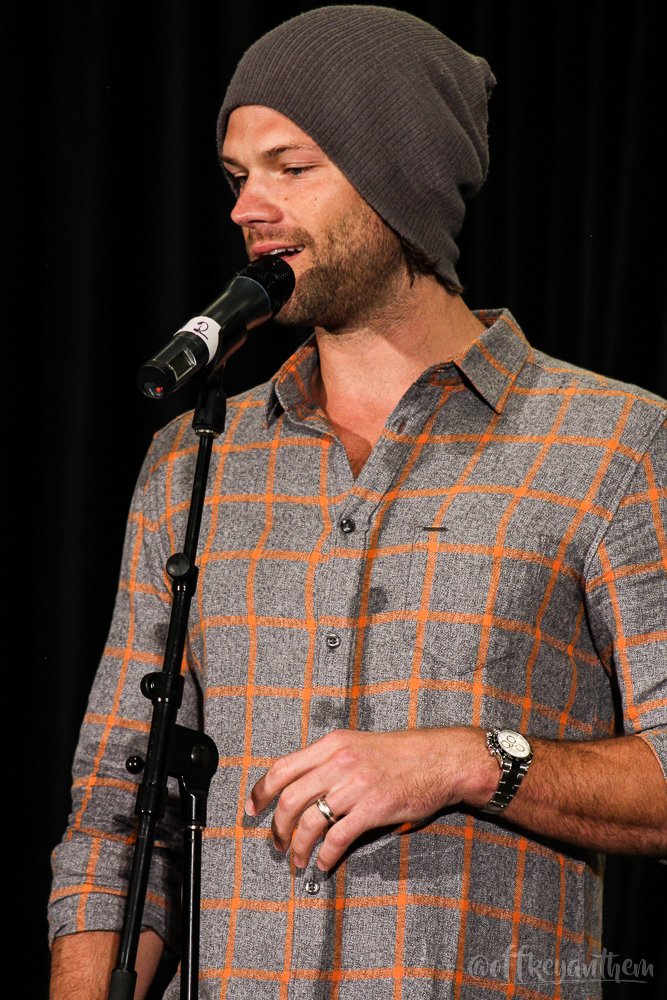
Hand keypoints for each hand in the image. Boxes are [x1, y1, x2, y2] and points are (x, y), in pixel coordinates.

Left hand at [245, 726, 492, 870]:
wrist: (440, 759)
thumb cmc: (401, 754)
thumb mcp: (357, 745)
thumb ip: (329, 761)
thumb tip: (301, 788)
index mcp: (332, 745)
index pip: (282, 768)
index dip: (261, 792)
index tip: (252, 810)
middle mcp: (339, 762)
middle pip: (290, 798)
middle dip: (277, 827)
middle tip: (278, 843)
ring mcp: (356, 785)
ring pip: (310, 821)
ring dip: (298, 847)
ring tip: (297, 860)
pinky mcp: (374, 808)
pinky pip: (338, 838)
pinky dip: (325, 856)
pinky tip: (323, 863)